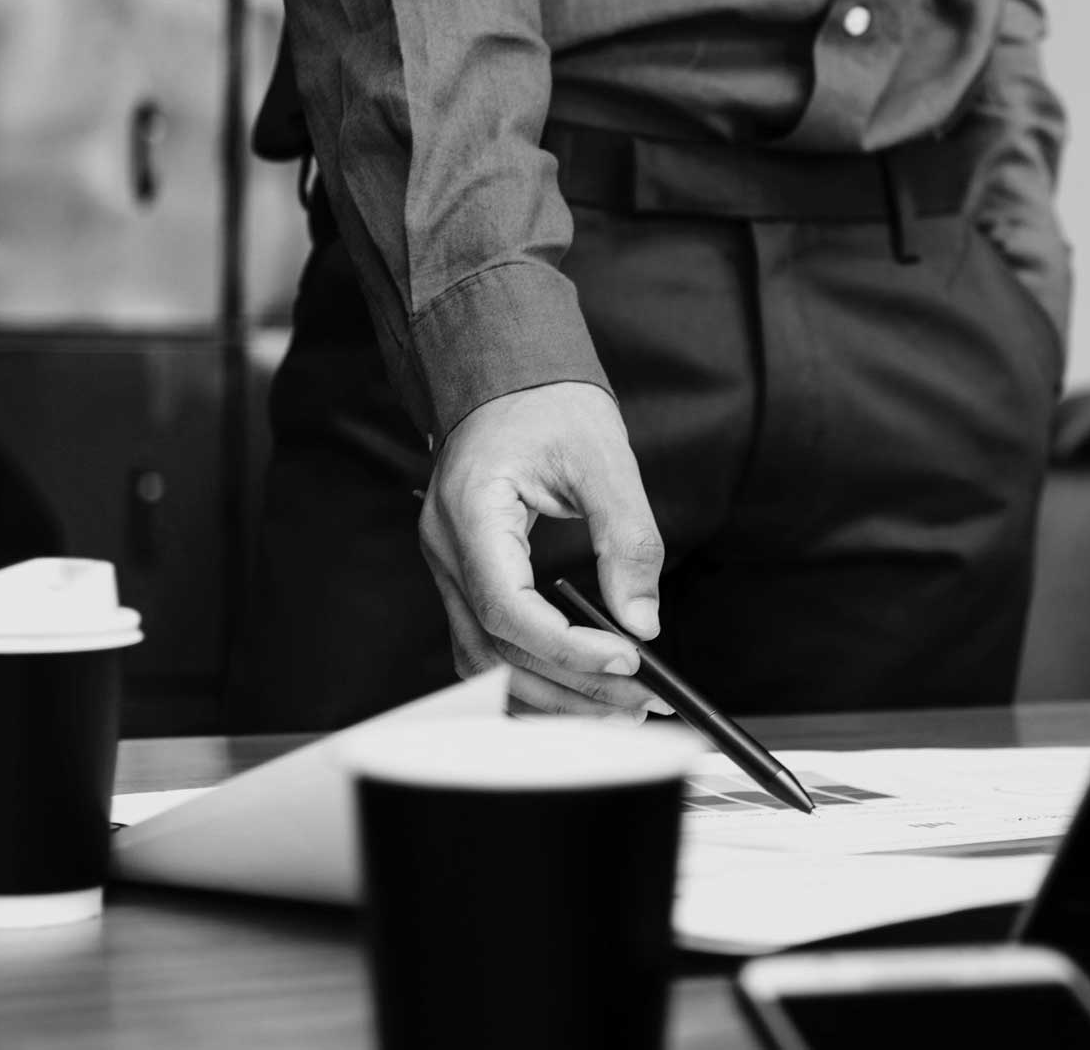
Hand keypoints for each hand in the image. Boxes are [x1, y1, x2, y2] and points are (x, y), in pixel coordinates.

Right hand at [419, 382, 673, 721]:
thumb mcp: (604, 458)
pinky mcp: (464, 580)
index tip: (628, 662)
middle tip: (641, 703)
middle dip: (572, 686)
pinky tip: (577, 692)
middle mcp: (446, 550)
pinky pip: (485, 648)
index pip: (507, 608)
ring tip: (617, 711)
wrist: (506, 377)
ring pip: (484, 663)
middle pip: (496, 650)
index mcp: (471, 512)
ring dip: (551, 696)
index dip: (568, 647)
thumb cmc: (548, 404)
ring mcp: (447, 569)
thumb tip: (643, 621)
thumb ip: (627, 540)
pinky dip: (529, 679)